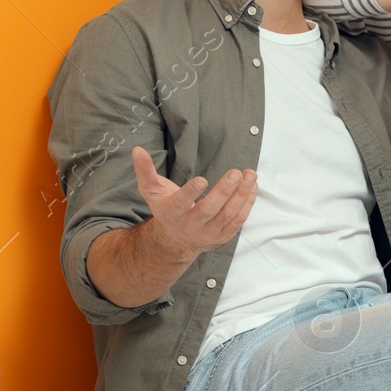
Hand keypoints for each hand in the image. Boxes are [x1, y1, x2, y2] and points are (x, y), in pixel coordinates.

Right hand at [130, 145, 256, 259]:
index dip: (191, 193)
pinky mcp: (222, 236)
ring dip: (241, 195)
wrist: (175, 241)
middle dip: (224, 191)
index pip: (181, 203)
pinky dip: (247, 204)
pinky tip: (253, 186)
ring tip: (250, 175)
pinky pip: (238, 221)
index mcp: (172, 213)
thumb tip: (137, 149)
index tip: (202, 179)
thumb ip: (145, 170)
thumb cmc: (166, 209)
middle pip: (210, 209)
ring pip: (227, 215)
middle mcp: (191, 226)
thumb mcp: (151, 191)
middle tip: (236, 173)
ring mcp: (208, 233)